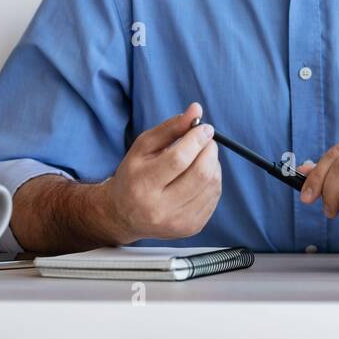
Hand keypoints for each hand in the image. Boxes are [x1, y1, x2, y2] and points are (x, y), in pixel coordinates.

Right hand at [103, 102, 221, 240]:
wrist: (124, 215)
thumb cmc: (133, 176)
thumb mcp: (144, 147)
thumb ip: (171, 127)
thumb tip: (196, 110)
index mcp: (142, 185)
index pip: (179, 159)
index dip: (197, 139)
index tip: (204, 128)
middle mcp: (159, 208)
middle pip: (201, 173)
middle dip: (209, 150)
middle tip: (206, 140)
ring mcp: (177, 221)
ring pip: (212, 184)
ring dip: (213, 164)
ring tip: (200, 158)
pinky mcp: (191, 228)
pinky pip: (214, 197)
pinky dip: (213, 180)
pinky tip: (200, 176)